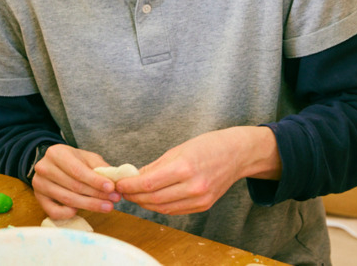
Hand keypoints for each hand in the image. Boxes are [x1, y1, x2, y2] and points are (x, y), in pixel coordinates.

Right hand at [31, 144, 120, 219]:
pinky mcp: (38, 198)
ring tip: (107, 207)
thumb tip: (115, 180)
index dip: (95, 181)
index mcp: (56, 153)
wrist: (53, 164)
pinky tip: (80, 211)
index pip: (78, 171)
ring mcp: (39, 184)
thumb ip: (100, 167)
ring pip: (67, 199)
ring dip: (89, 205)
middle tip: (114, 200)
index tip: (111, 188)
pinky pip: (54, 212)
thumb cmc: (72, 160)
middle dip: (97, 194)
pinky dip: (68, 213)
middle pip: (74, 186)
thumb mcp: (86, 157)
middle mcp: (44, 168)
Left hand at [115, 126, 278, 214]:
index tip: (119, 183)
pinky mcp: (203, 205)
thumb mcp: (178, 149)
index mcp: (185, 167)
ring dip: (144, 203)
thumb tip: (134, 177)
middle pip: (153, 198)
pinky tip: (152, 199)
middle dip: (134, 196)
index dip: (130, 186)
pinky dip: (160, 206)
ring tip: (134, 195)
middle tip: (122, 190)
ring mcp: (199, 198)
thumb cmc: (208, 145)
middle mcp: (193, 186)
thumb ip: (155, 166)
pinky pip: (175, 210)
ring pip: (163, 208)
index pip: (149, 183)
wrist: (237, 154)